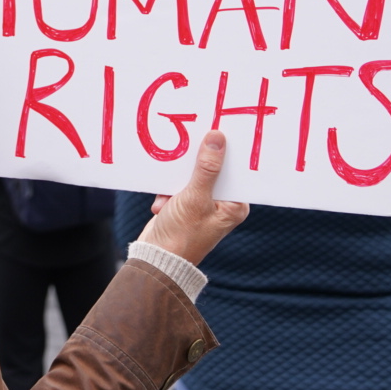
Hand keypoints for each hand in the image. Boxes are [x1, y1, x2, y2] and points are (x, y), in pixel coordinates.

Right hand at [136, 130, 250, 264]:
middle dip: (195, 166)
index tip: (215, 131)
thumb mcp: (195, 197)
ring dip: (177, 182)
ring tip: (170, 196)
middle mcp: (222, 204)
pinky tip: (162, 205)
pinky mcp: (184, 205)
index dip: (225, 151)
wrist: (155, 259)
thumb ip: (207, 168)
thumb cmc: (181, 235)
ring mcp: (202, 204)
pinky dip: (168, 191)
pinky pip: (178, 185)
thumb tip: (217, 137)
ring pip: (192, 175)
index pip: (235, 169)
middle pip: (213, 169)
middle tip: (186, 155)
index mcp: (234, 205)